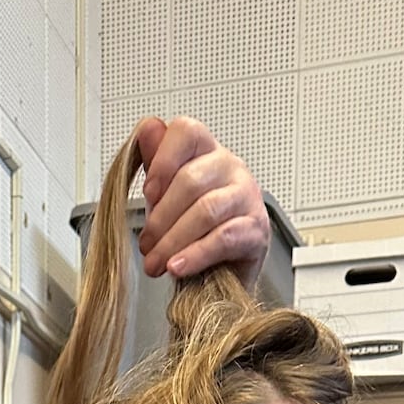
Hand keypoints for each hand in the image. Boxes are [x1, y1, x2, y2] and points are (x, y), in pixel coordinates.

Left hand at [134, 117, 268, 286]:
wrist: (221, 274)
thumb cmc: (194, 231)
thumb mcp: (166, 196)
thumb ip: (157, 165)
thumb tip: (147, 129)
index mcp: (206, 151)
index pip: (187, 132)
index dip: (163, 161)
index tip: (148, 193)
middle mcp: (230, 167)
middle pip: (191, 180)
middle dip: (161, 219)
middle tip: (147, 246)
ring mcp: (247, 197)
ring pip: (206, 210)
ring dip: (173, 241)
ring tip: (156, 263)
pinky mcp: (256, 230)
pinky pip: (223, 239)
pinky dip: (195, 255)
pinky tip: (177, 267)